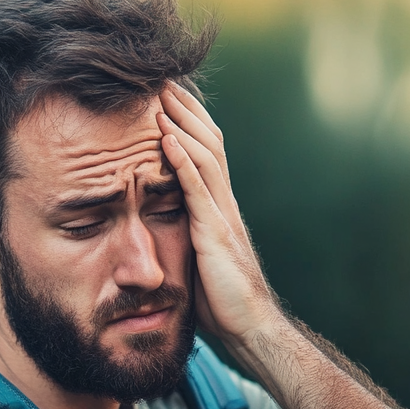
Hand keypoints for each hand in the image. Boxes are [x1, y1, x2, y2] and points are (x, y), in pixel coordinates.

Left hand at [157, 84, 281, 345]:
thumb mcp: (196, 259)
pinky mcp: (215, 234)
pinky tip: (165, 140)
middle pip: (207, 142)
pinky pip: (197, 190)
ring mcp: (221, 216)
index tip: (164, 95)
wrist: (250, 328)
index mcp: (218, 207)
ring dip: (181, 124)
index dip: (187, 121)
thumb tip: (159, 226)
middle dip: (184, 110)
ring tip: (159, 96)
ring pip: (204, 157)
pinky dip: (181, 162)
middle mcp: (222, 204)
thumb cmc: (222, 301)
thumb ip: (184, 235)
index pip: (205, 151)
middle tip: (161, 79)